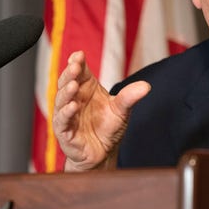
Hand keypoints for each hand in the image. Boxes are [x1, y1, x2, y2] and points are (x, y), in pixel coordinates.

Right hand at [53, 51, 150, 171]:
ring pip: (62, 100)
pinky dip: (66, 113)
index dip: (77, 62)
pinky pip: (62, 120)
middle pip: (67, 82)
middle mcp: (74, 99)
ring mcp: (67, 114)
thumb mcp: (121, 110)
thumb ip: (129, 97)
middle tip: (74, 66)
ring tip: (73, 85)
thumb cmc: (108, 128)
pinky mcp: (64, 131)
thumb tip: (146, 86)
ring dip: (66, 92)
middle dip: (69, 73)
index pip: (78, 71)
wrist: (103, 153)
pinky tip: (73, 106)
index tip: (79, 55)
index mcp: (85, 89)